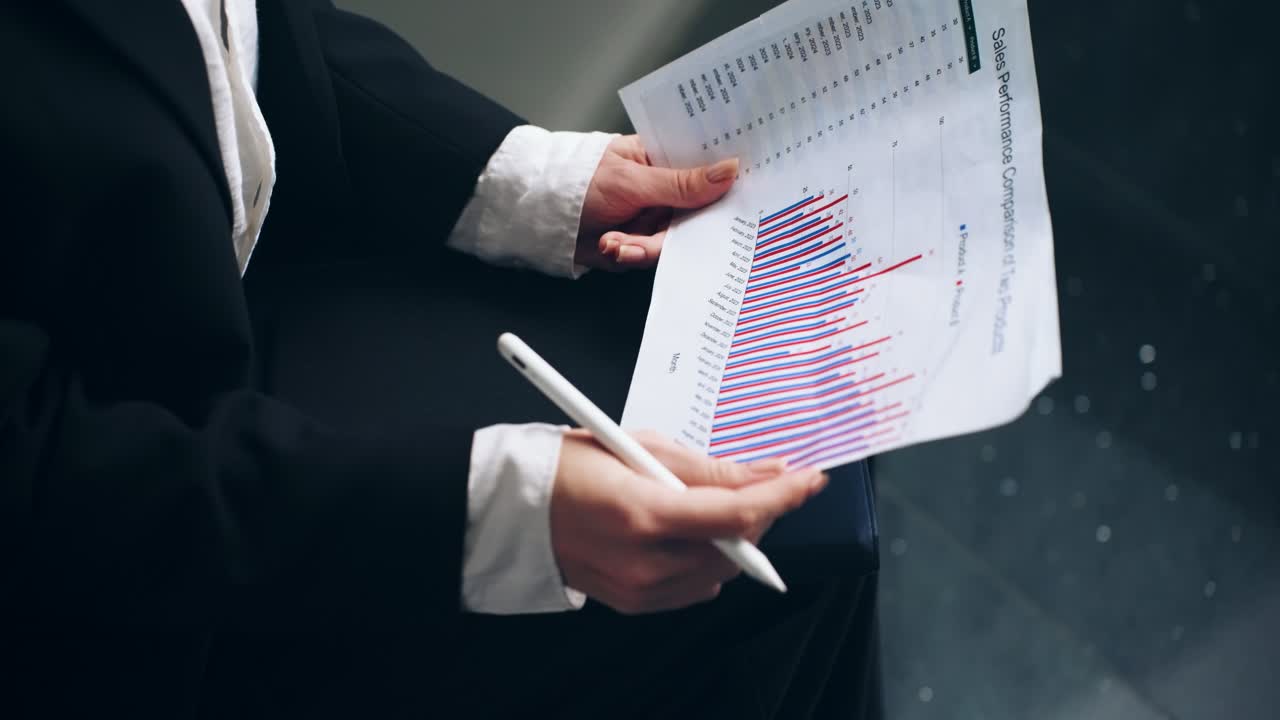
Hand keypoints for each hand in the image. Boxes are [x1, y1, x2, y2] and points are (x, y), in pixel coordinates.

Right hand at [549, 429, 827, 613]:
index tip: (810, 479)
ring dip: (733, 540)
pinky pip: (693, 590)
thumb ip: (709, 469)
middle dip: (758, 516)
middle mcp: (644, 560)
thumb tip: (767, 473)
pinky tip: (690, 536)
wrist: (512, 510)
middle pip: (736, 549)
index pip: (737, 513)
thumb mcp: (640, 445)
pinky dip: (706, 563)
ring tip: (713, 507)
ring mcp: (638, 588)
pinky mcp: (632, 603)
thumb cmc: (570, 465)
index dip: (783, 496)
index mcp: (644, 511)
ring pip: (720, 573)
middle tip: (759, 486)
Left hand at [575, 135, 739, 270]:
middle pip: (695, 214)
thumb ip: (682, 183)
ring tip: (614, 242)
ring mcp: (650, 217)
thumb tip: (729, 170)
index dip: (724, 182)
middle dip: (676, 229)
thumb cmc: (578, 182)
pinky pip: (650, 256)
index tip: (742, 194)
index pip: (706, 167)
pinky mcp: (638, 242)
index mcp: (663, 158)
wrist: (538, 219)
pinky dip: (629, 255)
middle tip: (654, 232)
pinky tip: (609, 246)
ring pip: (672, 241)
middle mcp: (662, 189)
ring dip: (642, 246)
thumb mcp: (633, 181)